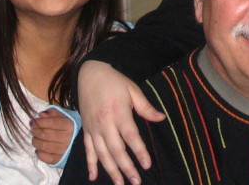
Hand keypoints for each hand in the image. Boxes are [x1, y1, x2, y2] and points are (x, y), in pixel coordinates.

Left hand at [31, 108, 74, 163]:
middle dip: (36, 131)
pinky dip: (39, 153)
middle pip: (46, 134)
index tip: (34, 121)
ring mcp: (64, 150)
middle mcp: (67, 138)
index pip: (52, 122)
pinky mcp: (59, 160)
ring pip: (44, 146)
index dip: (40, 122)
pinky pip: (45, 157)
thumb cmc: (69, 128)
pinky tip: (38, 149)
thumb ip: (53, 114)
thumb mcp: (64, 117)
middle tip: (32, 129)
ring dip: (36, 141)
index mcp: (69, 125)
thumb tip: (41, 115)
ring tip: (35, 138)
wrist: (79, 144)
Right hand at [78, 61, 164, 184]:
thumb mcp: (133, 90)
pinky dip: (91, 164)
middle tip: (136, 181)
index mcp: (118, 112)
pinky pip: (88, 150)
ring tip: (120, 184)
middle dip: (126, 167)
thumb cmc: (114, 82)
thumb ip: (146, 107)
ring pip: (102, 153)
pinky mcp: (86, 130)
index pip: (130, 136)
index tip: (147, 164)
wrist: (89, 74)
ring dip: (111, 170)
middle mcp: (105, 123)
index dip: (139, 151)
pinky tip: (94, 177)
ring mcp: (94, 128)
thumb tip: (161, 118)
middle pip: (116, 149)